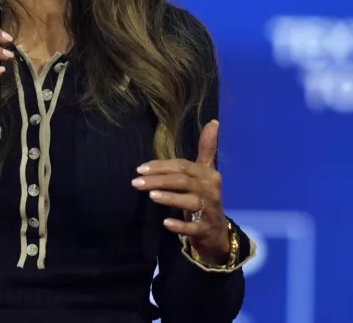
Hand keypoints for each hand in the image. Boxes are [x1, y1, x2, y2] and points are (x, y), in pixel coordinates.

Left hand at [132, 119, 230, 263]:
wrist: (216, 231)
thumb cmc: (205, 196)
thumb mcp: (206, 172)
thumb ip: (207, 148)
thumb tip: (213, 121)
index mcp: (209, 174)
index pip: (183, 166)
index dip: (161, 166)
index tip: (139, 168)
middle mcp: (211, 190)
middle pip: (183, 181)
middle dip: (159, 180)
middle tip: (135, 182)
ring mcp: (210, 210)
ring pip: (189, 202)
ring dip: (170, 198)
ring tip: (150, 195)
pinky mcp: (206, 229)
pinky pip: (193, 227)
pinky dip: (180, 225)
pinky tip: (166, 223)